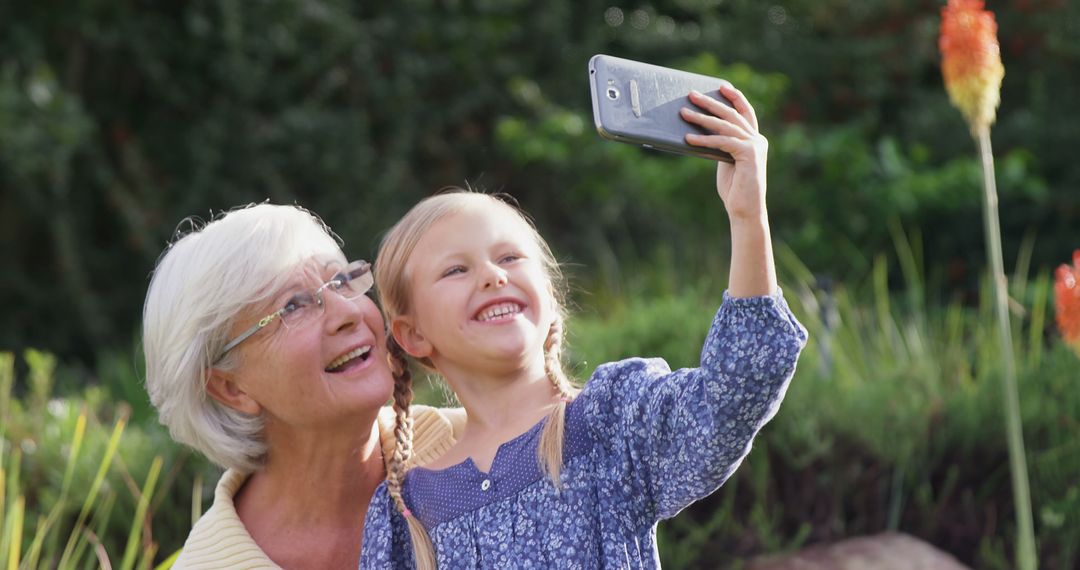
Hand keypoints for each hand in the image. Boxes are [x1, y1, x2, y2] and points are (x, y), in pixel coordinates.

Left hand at [680, 85, 767, 222]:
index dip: (734, 97)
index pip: (745, 112)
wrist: (745, 211)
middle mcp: (757, 140)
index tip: (721, 86)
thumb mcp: (725, 162)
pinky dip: (704, 140)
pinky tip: (688, 139)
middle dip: (710, 102)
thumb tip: (699, 132)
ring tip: (683, 113)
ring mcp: (755, 146)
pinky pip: (722, 142)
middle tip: (692, 94)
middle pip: (731, 114)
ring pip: (725, 126)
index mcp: (754, 140)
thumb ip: (720, 146)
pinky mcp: (749, 155)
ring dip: (702, 118)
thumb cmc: (734, 190)